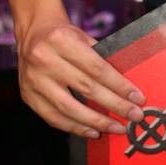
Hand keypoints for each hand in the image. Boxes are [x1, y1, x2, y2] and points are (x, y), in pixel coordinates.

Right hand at [17, 17, 145, 139]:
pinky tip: (92, 130)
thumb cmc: (64, 36)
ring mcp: (33, 80)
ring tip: (116, 127)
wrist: (32, 34)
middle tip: (134, 116)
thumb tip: (127, 88)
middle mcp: (44, 60)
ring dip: (96, 122)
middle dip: (114, 105)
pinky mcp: (28, 96)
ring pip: (69, 108)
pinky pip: (53, 118)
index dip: (119, 86)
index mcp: (61, 41)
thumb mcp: (83, 37)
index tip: (137, 98)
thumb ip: (102, 58)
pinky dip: (75, 127)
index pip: (97, 68)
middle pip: (86, 89)